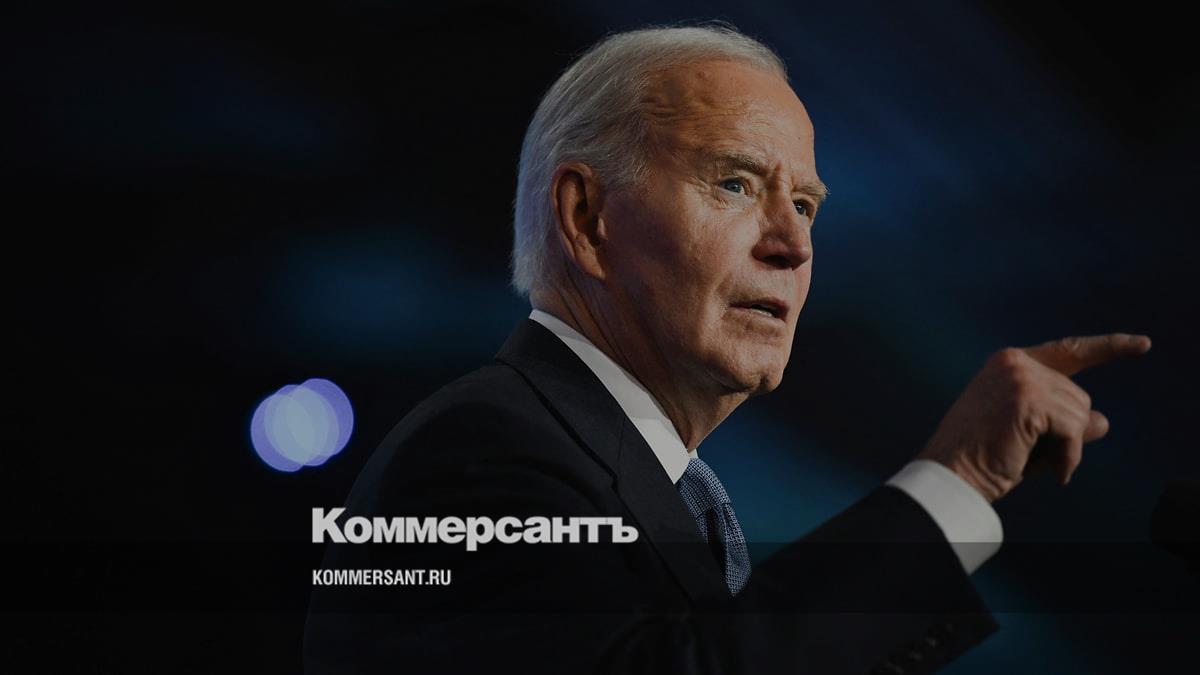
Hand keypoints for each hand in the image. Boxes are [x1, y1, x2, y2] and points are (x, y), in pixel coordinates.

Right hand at [916, 333, 1150, 502]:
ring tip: (1033, 463)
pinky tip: (1049, 471)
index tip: (1143, 344)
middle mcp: (1014, 362)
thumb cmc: (984, 459)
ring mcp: (1021, 378)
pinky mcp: (1028, 399)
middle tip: (1034, 457)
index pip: (1070, 351)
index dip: (1110, 347)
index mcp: (1009, 364)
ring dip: (1067, 448)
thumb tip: (1104, 420)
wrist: (950, 475)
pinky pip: (1075, 430)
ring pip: (1082, 413)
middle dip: (1068, 434)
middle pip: (1080, 396)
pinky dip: (1068, 457)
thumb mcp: (1032, 436)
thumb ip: (1065, 422)